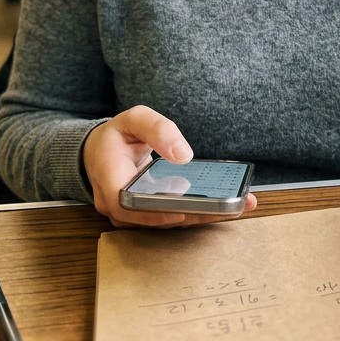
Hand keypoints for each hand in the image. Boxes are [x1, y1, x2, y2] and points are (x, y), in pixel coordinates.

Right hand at [82, 105, 257, 227]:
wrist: (100, 151)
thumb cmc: (117, 135)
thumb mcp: (133, 119)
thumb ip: (157, 129)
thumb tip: (183, 154)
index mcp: (108, 179)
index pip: (126, 205)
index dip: (153, 212)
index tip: (181, 212)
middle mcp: (117, 204)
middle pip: (155, 219)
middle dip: (194, 215)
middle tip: (231, 208)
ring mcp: (131, 214)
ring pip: (166, 221)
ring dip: (201, 216)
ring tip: (239, 206)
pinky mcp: (146, 215)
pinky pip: (170, 217)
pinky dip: (196, 213)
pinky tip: (225, 206)